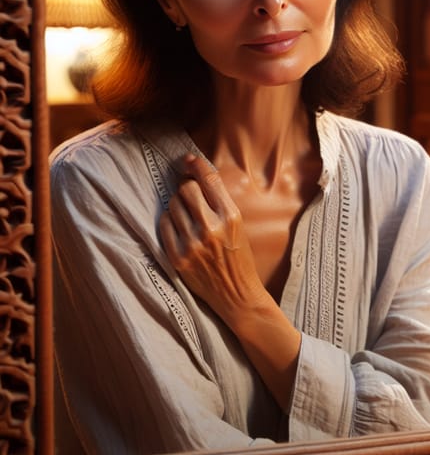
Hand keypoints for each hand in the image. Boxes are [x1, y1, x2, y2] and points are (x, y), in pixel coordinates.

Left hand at [159, 154, 267, 327]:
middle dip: (186, 186)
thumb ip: (219, 203)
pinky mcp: (178, 257)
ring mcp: (192, 243)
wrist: (237, 294)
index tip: (189, 160)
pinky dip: (169, 220)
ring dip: (177, 204)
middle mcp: (211, 228)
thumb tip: (195, 177)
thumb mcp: (238, 225)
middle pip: (186, 189)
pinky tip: (179, 226)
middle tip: (188, 191)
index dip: (196, 165)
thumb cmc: (239, 257)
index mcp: (231, 217)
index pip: (209, 180)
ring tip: (186, 213)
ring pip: (173, 205)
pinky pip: (164, 224)